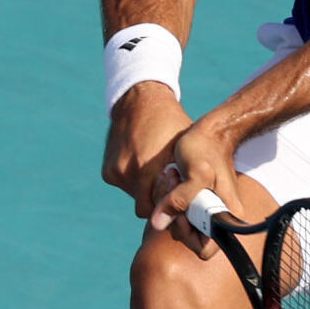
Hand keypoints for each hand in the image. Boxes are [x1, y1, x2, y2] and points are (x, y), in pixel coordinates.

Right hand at [101, 82, 191, 217]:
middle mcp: (134, 173)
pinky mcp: (108, 172)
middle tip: (168, 190)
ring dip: (144, 190)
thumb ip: (187, 176)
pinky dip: (132, 180)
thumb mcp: (186, 147)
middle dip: (157, 202)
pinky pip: (124, 186)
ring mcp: (119, 173)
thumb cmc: (171, 124)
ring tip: (155, 172)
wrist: (140, 100)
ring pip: (135, 197)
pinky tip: (141, 163)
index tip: (178, 201)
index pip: (164, 208)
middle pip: (147, 208)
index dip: (171, 207)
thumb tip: (201, 203)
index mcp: (155, 169)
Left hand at [148, 118, 239, 256]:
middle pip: (187, 235)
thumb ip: (178, 200)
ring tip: (172, 174)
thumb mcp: (196, 173)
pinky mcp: (193, 201)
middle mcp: (217, 219)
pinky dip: (168, 195)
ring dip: (168, 200)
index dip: (187, 234)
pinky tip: (171, 175)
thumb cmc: (207, 149)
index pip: (203, 248)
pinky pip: (174, 209)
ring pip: (177, 222)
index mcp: (226, 217)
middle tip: (173, 182)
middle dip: (174, 211)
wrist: (211, 132)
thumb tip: (157, 224)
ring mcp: (204, 211)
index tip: (180, 211)